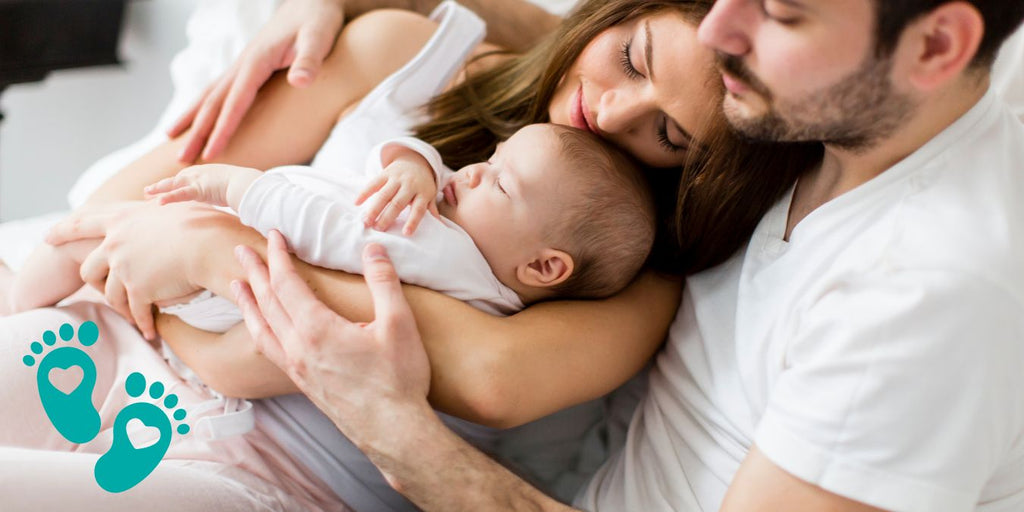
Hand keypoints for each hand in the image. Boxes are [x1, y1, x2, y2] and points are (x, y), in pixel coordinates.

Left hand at [47, 201, 216, 339]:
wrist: (210, 244)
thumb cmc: (202, 222)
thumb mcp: (172, 206)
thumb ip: (156, 208)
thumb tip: (156, 198)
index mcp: (122, 218)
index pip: (83, 223)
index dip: (64, 230)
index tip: (47, 237)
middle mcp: (116, 243)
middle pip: (90, 268)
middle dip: (93, 283)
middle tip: (96, 291)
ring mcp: (125, 267)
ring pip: (111, 294)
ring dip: (122, 308)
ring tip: (134, 316)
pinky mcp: (138, 289)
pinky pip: (136, 311)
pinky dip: (143, 322)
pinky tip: (150, 332)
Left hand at [144, 164, 259, 208]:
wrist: (249, 184)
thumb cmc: (247, 186)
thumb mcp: (235, 188)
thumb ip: (229, 192)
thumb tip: (236, 201)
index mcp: (207, 172)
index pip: (187, 178)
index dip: (174, 184)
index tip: (165, 189)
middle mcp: (200, 173)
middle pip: (176, 180)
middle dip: (161, 186)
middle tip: (148, 192)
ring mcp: (198, 180)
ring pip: (173, 185)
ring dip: (158, 189)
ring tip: (146, 194)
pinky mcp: (199, 189)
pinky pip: (180, 194)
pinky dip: (169, 198)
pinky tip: (158, 202)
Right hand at [168, 0, 345, 162]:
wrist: (312, 2)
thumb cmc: (317, 21)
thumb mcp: (318, 39)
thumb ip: (309, 61)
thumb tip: (300, 81)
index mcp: (257, 61)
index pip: (235, 102)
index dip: (222, 130)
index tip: (210, 155)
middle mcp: (242, 63)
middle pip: (213, 102)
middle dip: (197, 132)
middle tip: (180, 160)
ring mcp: (242, 64)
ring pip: (210, 94)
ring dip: (192, 118)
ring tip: (172, 139)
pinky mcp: (247, 66)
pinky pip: (220, 90)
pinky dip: (204, 106)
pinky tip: (196, 118)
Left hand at [232, 230, 430, 431]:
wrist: (394, 431)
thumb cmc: (399, 379)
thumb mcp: (399, 324)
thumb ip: (384, 282)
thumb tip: (373, 248)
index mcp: (317, 329)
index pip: (286, 283)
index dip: (278, 256)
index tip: (273, 235)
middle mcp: (298, 348)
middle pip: (266, 303)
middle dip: (254, 272)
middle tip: (241, 250)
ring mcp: (297, 368)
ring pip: (261, 329)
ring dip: (248, 303)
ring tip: (237, 286)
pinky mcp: (303, 384)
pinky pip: (269, 349)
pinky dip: (258, 330)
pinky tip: (262, 329)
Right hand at [356, 152, 440, 234]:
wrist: (415, 160)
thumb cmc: (422, 185)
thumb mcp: (429, 195)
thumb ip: (431, 209)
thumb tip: (440, 225)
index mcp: (423, 193)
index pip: (419, 209)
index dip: (413, 221)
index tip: (406, 233)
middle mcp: (410, 185)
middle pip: (398, 202)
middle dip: (387, 216)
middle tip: (378, 229)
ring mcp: (397, 178)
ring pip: (384, 194)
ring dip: (374, 208)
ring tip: (366, 221)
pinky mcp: (386, 173)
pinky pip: (374, 183)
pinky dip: (365, 192)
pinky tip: (357, 203)